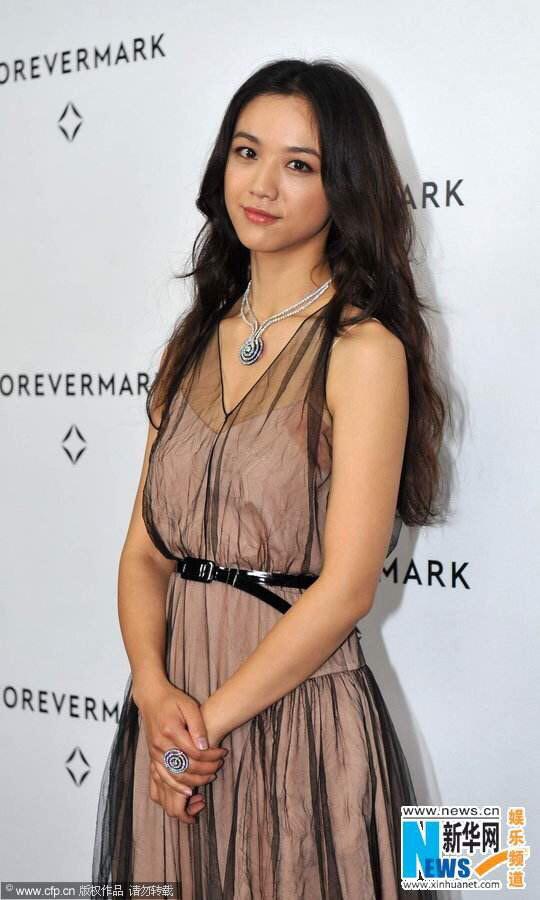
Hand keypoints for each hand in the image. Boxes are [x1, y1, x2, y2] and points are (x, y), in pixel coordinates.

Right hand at [132, 676, 227, 823]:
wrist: (151, 699)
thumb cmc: (173, 700)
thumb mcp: (189, 706)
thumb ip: (197, 726)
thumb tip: (205, 746)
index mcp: (170, 730)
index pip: (195, 752)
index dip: (211, 756)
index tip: (223, 752)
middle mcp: (160, 744)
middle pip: (186, 767)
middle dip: (206, 769)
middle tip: (220, 764)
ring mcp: (155, 752)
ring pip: (175, 776)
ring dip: (195, 781)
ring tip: (211, 775)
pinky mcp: (153, 757)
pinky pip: (163, 778)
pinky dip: (176, 787)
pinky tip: (189, 791)